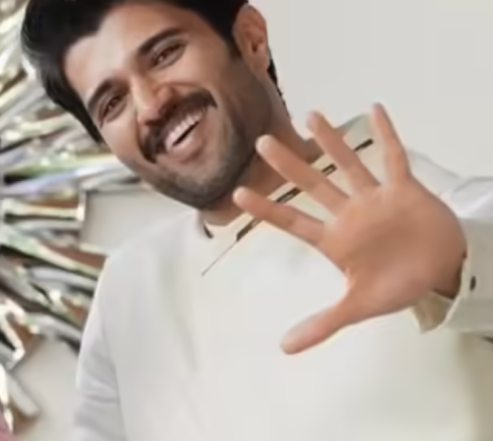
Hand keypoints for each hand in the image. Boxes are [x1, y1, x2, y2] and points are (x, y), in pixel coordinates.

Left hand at [233, 104, 465, 354]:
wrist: (443, 273)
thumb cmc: (399, 285)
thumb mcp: (359, 307)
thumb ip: (323, 323)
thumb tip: (284, 348)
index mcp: (335, 241)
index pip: (294, 221)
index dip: (268, 209)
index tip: (238, 193)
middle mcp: (349, 214)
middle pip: (313, 184)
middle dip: (288, 165)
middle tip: (262, 141)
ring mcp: (375, 199)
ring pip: (348, 164)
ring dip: (331, 141)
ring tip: (309, 115)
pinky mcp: (404, 190)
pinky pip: (394, 158)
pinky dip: (387, 135)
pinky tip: (375, 108)